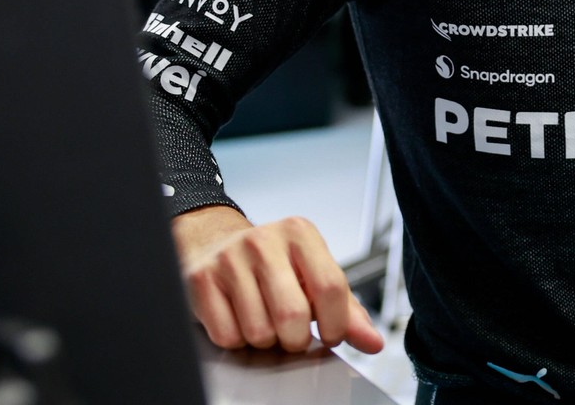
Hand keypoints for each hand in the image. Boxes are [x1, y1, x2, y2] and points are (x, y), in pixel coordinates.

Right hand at [171, 206, 383, 353]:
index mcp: (300, 233)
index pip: (330, 286)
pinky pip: (228, 337)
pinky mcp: (202, 280)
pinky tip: (239, 318)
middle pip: (294, 315)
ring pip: (259, 332)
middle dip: (297, 339)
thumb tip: (373, 342)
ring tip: (264, 319)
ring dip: (266, 341)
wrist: (214, 245)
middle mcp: (265, 240)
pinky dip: (238, 340)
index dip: (335, 324)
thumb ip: (348, 310)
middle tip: (293, 332)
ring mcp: (230, 259)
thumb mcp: (313, 275)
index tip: (330, 334)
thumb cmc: (274, 265)